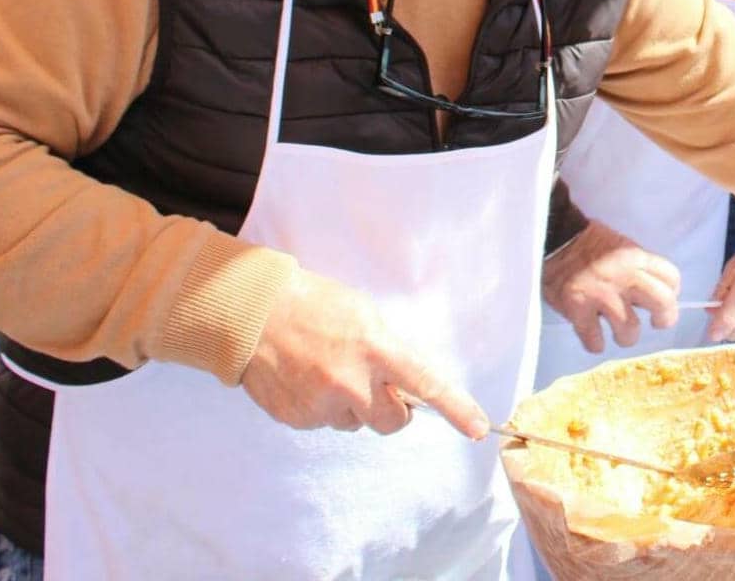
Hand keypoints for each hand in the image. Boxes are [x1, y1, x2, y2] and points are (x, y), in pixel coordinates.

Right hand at [240, 269, 488, 437]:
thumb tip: (406, 384)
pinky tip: (305, 378)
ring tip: (326, 369)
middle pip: (391, 423)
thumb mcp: (364, 315)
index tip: (479, 429)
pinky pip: (323, 423)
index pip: (426, 385)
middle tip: (377, 387)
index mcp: (375, 348)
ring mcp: (320, 404)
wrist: (255, 312)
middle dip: (391, 411)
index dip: (457, 409)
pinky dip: (320, 406)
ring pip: (353, 423)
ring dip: (350, 405)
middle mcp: (350, 382)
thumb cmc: (315, 305)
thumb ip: (389, 351)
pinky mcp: (296, 418)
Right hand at [541, 222, 681, 352]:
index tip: (662, 300)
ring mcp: (601, 294)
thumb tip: (655, 295)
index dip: (672, 293)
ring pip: (630, 329)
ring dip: (626, 336)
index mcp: (636, 258)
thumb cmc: (590, 247)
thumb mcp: (622, 248)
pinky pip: (595, 339)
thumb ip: (640, 269)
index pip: (672, 278)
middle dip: (664, 318)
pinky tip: (593, 336)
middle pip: (662, 303)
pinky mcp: (578, 309)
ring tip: (618, 332)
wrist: (554, 241)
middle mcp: (624, 276)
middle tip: (655, 323)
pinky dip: (595, 343)